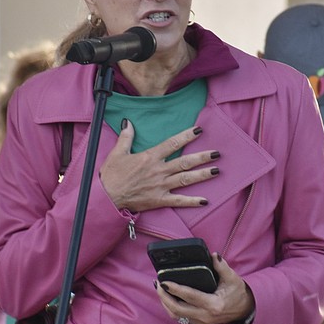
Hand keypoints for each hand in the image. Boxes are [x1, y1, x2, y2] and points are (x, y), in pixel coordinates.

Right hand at [100, 121, 219, 211]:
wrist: (107, 197)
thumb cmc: (111, 176)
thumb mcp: (117, 153)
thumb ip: (126, 137)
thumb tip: (129, 123)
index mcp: (149, 157)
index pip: (172, 144)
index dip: (186, 136)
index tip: (199, 130)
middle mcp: (158, 171)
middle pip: (184, 162)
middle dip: (202, 157)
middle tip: (217, 153)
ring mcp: (160, 186)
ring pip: (185, 179)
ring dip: (202, 175)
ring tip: (216, 171)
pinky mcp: (159, 199)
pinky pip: (178, 201)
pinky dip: (192, 201)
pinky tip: (204, 200)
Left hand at [155, 253, 254, 323]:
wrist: (245, 309)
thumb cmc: (238, 293)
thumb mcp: (232, 278)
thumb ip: (222, 266)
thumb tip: (213, 255)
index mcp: (214, 304)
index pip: (189, 296)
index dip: (175, 288)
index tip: (164, 281)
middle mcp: (206, 315)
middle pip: (178, 309)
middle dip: (164, 297)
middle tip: (158, 285)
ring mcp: (202, 322)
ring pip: (177, 316)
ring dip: (166, 304)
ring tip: (160, 291)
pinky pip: (181, 319)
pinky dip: (172, 309)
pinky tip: (168, 299)